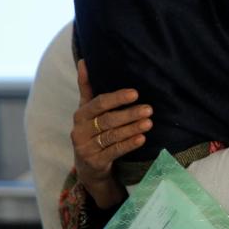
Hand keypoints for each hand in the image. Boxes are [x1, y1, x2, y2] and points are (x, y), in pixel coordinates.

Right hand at [71, 60, 151, 207]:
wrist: (88, 167)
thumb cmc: (92, 133)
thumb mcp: (88, 112)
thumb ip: (87, 88)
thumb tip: (83, 61)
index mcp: (80, 115)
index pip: (99, 103)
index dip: (116, 98)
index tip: (136, 93)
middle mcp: (79, 130)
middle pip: (107, 120)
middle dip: (129, 114)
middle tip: (149, 109)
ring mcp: (85, 148)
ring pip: (112, 135)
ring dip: (132, 128)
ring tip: (149, 123)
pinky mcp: (94, 162)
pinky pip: (114, 151)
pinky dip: (128, 144)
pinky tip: (142, 138)